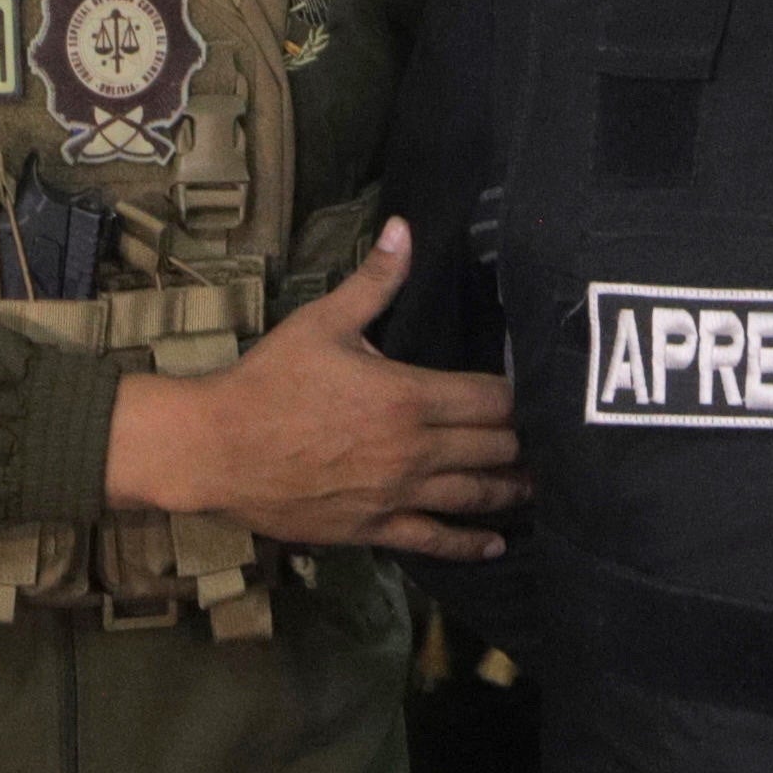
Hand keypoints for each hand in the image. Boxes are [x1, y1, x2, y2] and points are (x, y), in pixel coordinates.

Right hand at [102, 219, 527, 558]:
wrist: (214, 450)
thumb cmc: (268, 382)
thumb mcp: (322, 322)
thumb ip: (374, 281)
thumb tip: (404, 227)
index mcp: (410, 396)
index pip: (493, 398)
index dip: (525, 396)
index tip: (545, 391)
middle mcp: (415, 450)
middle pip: (496, 448)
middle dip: (529, 443)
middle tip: (558, 442)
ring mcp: (397, 494)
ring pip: (475, 495)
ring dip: (513, 491)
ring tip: (542, 487)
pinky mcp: (374, 528)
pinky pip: (434, 540)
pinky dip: (470, 544)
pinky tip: (496, 544)